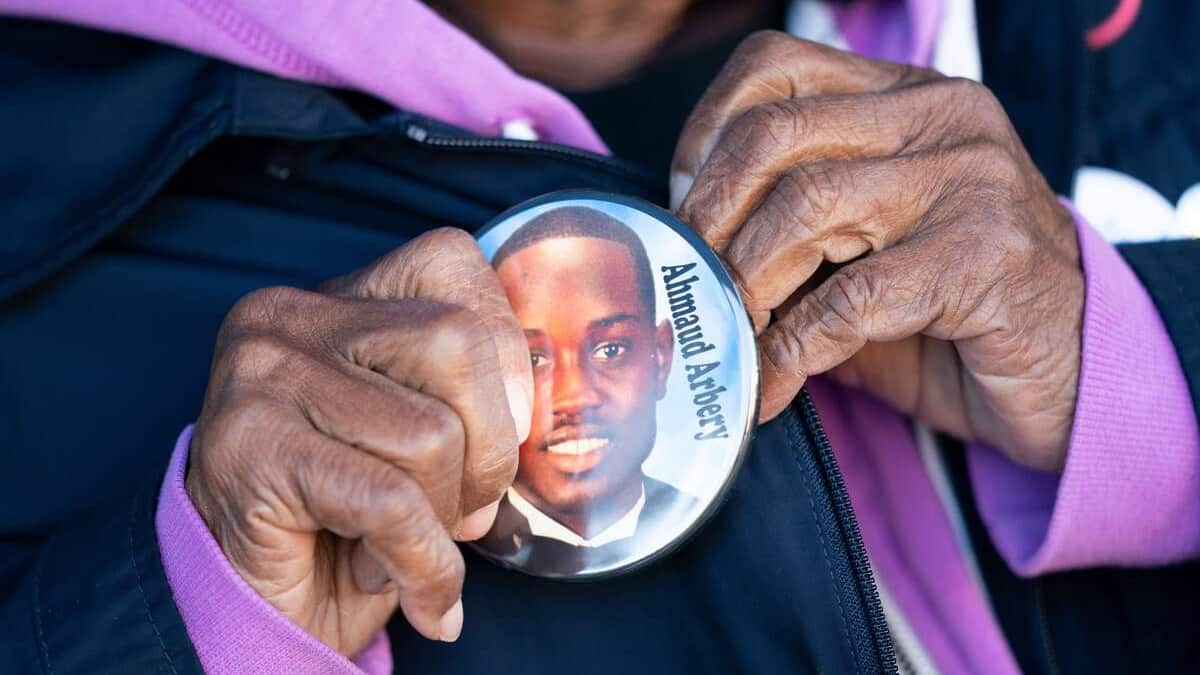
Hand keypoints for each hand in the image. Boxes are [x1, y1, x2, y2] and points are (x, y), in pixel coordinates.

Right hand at [186, 228, 532, 653]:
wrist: (247, 603)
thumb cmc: (349, 513)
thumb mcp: (415, 427)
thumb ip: (469, 393)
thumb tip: (542, 409)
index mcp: (338, 296)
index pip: (452, 260)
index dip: (505, 351)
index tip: (506, 427)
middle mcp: (290, 316)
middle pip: (457, 343)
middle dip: (490, 448)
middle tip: (467, 509)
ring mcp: (263, 376)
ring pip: (431, 433)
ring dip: (446, 516)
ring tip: (410, 544)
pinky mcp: (252, 449)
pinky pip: (390, 502)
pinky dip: (425, 563)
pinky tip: (412, 590)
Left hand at [672, 32, 1082, 471]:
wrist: (1071, 370)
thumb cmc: (950, 308)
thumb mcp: (863, 244)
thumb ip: (788, 226)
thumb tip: (684, 249)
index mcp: (904, 95)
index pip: (773, 68)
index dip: (704, 137)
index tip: (682, 210)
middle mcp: (941, 118)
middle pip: (775, 136)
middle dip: (710, 219)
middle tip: (690, 283)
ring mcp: (970, 180)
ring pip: (806, 206)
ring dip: (747, 285)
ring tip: (728, 337)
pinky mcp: (985, 256)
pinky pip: (851, 298)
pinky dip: (793, 351)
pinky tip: (772, 386)